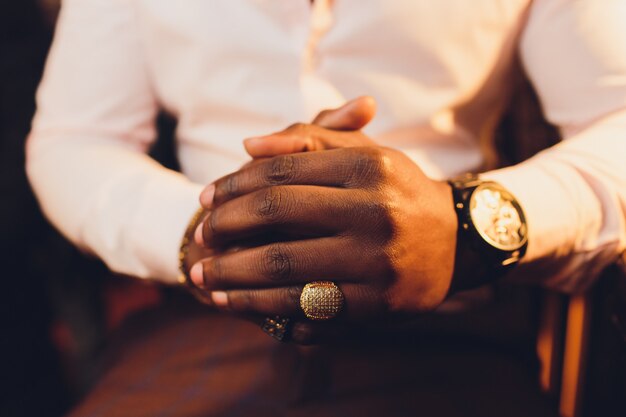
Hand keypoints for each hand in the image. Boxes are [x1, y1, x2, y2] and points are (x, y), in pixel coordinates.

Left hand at [191, 98, 457, 340]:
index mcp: (370, 167)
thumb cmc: (398, 191)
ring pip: (282, 265)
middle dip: (225, 225)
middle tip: (198, 235)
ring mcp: (376, 261)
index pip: (282, 169)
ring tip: (200, 276)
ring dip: (230, 273)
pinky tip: (231, 303)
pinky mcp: (375, 304)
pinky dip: (259, 308)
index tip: (206, 197)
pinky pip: (304, 308)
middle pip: (276, 213)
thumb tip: (247, 145)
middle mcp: (375, 212)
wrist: (457, 243)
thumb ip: (310, 137)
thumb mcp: (366, 153)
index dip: (234, 183)